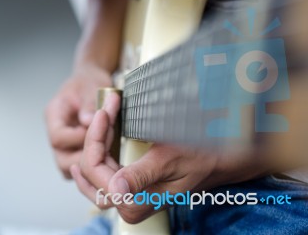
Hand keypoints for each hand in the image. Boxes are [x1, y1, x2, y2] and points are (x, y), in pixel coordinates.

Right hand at [45, 64, 111, 178]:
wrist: (90, 82)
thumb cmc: (89, 81)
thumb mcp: (91, 85)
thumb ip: (89, 102)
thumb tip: (88, 121)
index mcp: (53, 115)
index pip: (58, 137)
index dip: (77, 138)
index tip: (95, 129)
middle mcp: (55, 132)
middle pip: (62, 160)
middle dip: (86, 158)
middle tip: (106, 149)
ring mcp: (63, 145)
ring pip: (69, 169)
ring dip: (90, 166)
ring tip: (109, 154)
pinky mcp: (73, 151)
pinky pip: (79, 169)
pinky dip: (93, 166)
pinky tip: (108, 156)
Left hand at [70, 94, 269, 222]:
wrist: (219, 160)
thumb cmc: (200, 158)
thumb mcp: (170, 162)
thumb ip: (141, 176)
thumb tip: (117, 190)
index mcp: (133, 202)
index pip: (94, 168)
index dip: (95, 136)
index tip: (106, 110)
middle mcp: (126, 203)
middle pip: (91, 167)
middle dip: (96, 134)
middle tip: (108, 106)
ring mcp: (127, 195)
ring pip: (95, 166)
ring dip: (97, 138)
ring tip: (106, 113)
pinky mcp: (130, 186)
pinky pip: (104, 167)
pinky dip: (102, 146)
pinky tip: (102, 132)